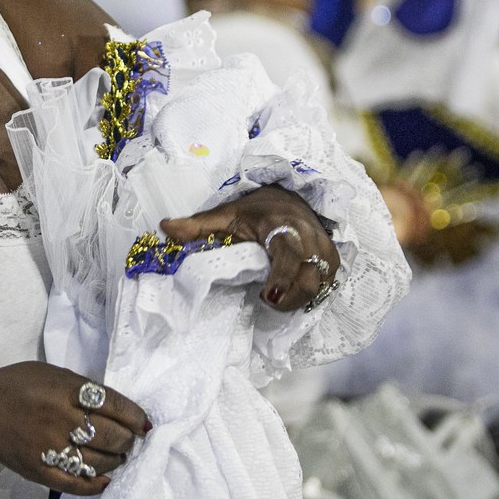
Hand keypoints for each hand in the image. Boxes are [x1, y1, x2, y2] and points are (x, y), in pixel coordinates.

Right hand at [0, 362, 149, 494]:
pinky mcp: (40, 471)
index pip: (113, 404)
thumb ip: (81, 388)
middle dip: (128, 440)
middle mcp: (60, 419)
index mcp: (64, 390)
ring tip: (118, 457)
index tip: (144, 424)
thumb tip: (117, 408)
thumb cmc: (17, 386)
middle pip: (110, 435)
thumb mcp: (51, 374)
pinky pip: (75, 484)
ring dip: (116, 461)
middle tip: (130, 441)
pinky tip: (105, 480)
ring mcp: (49, 448)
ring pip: (98, 462)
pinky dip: (95, 485)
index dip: (135, 416)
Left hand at [161, 185, 339, 312]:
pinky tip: (290, 292)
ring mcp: (325, 249)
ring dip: (297, 298)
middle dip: (289, 297)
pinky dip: (307, 293)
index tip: (267, 295)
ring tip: (274, 297)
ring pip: (319, 285)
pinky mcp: (333, 261)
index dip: (282, 276)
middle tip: (266, 301)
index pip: (290, 253)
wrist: (291, 197)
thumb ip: (198, 224)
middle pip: (309, 278)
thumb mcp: (226, 213)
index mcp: (283, 224)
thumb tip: (166, 227)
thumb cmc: (257, 209)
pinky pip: (325, 285)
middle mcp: (310, 237)